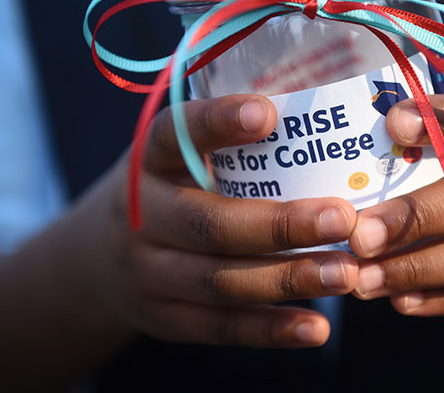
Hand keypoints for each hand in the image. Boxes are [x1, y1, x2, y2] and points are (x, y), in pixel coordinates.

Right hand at [71, 94, 358, 347]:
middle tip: (345, 218)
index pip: (176, 133)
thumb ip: (232, 141)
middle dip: (282, 224)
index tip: (267, 114)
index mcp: (151, 159)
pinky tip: (316, 329)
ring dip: (288, 279)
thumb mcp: (181, 155)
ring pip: (220, 281)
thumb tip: (325, 121)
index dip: (217, 123)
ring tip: (345, 273)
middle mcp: (142, 214)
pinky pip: (219, 327)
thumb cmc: (172, 189)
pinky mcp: (163, 318)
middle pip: (210, 224)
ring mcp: (148, 273)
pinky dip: (270, 330)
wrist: (98, 257)